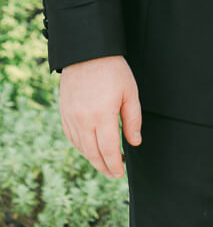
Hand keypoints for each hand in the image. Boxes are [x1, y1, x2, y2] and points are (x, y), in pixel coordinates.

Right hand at [59, 55, 141, 178]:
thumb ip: (132, 119)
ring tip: (104, 163)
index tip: (120, 172)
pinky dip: (81, 147)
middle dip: (104, 167)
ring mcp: (71, 117)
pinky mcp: (64, 112)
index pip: (108, 150)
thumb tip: (134, 143)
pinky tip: (90, 148)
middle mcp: (83, 119)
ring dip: (93, 159)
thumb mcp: (130, 92)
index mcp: (102, 114)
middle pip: (93, 153)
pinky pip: (71, 137)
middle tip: (114, 174)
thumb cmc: (113, 70)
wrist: (87, 53)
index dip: (115, 164)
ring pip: (81, 147)